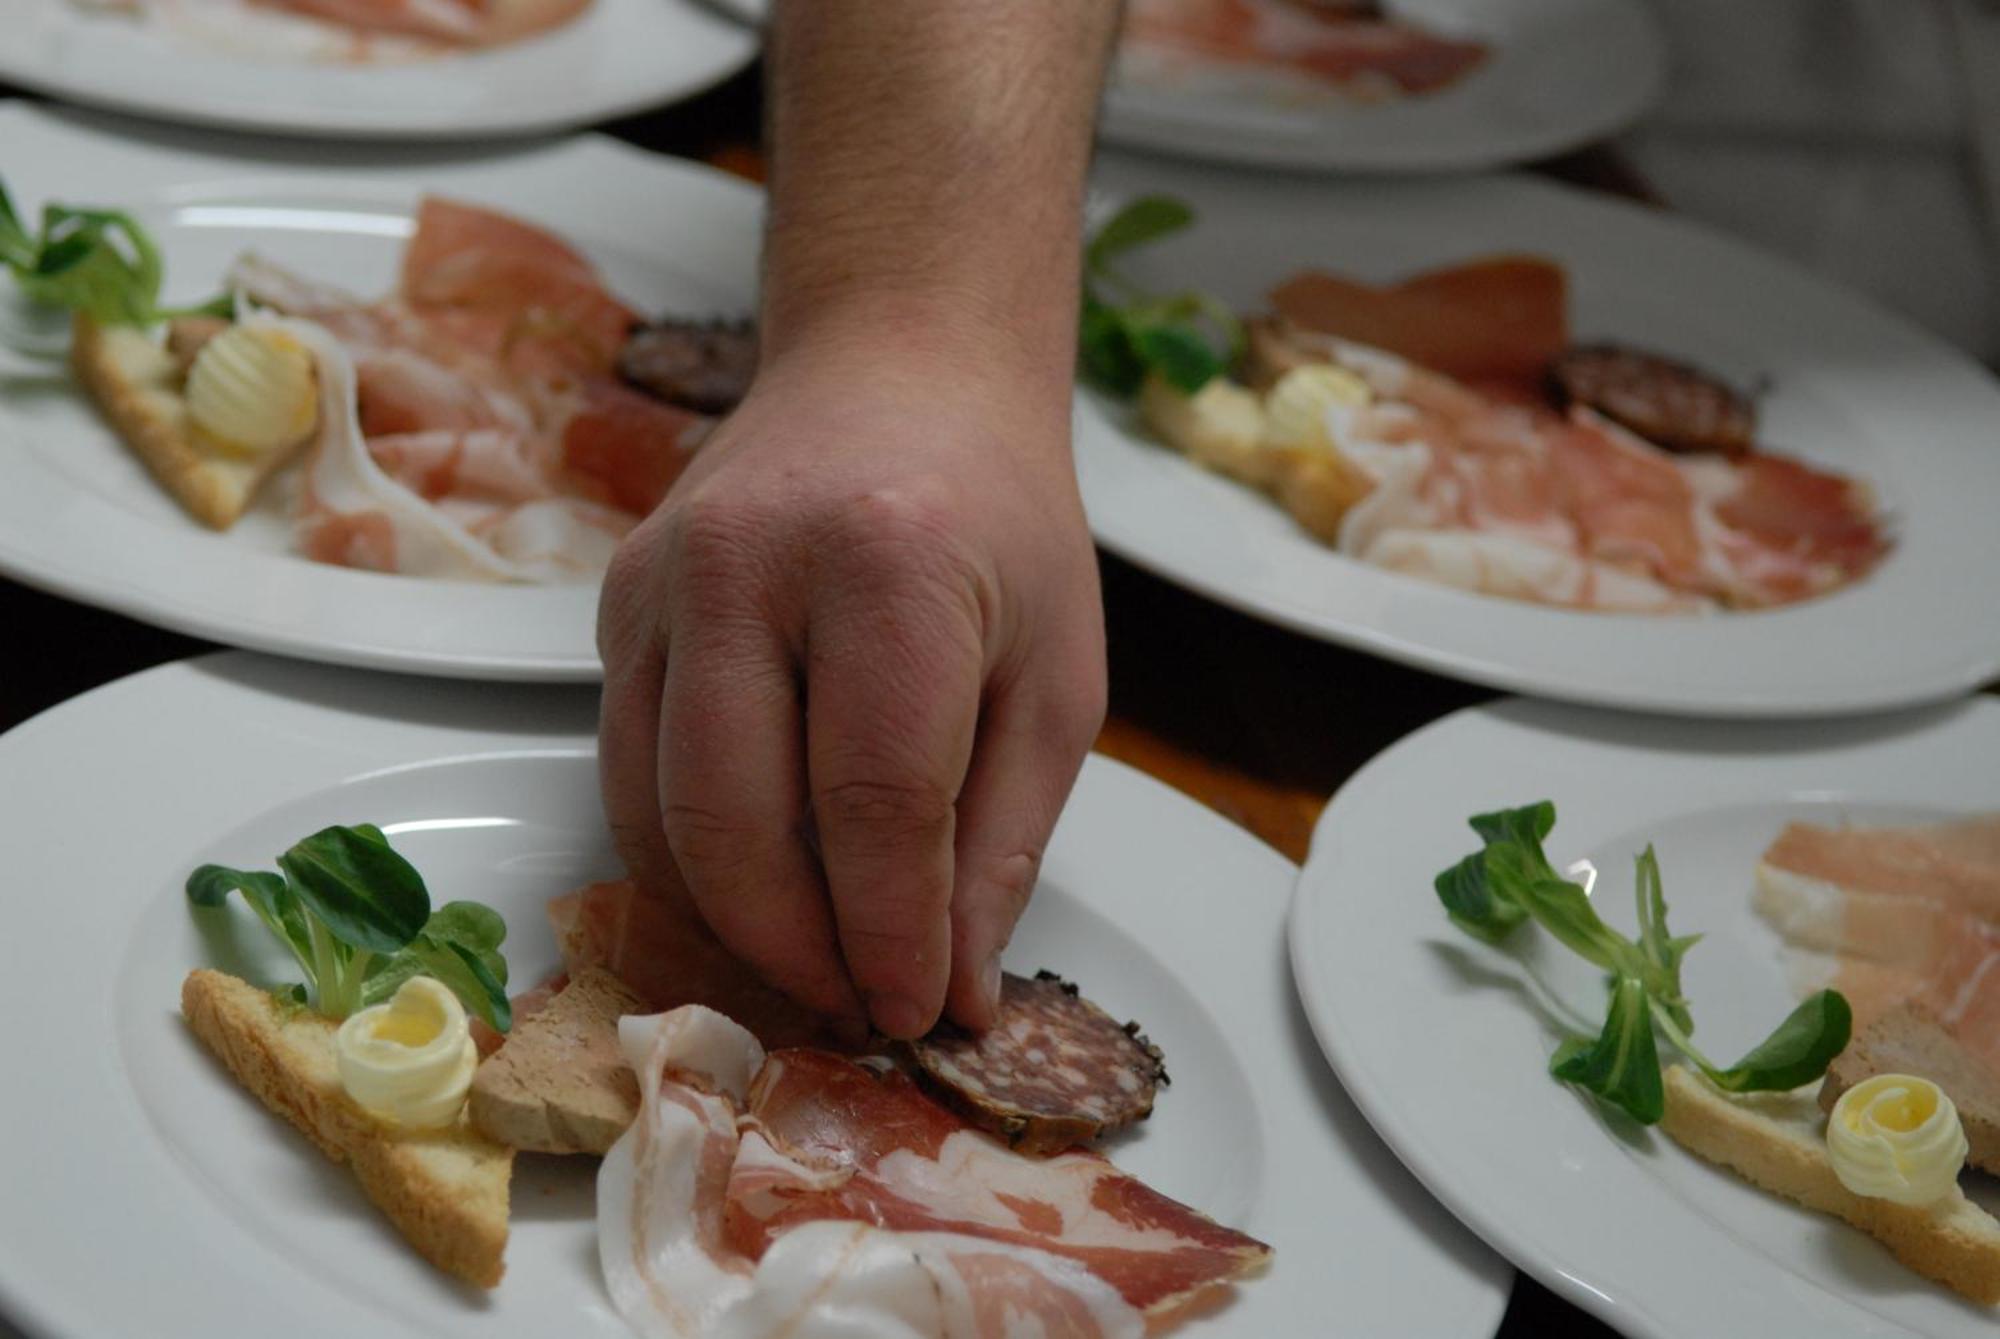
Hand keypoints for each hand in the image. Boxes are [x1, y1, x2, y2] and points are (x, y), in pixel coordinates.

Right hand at [598, 338, 1106, 1038]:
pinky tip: (756, 881)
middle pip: (733, 824)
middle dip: (794, 951)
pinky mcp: (615, 604)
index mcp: (888, 565)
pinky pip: (626, 771)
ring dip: (727, 922)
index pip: (873, 803)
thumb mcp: (1055, 675)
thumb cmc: (995, 515)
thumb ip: (1003, 840)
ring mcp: (661, 581)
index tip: (915, 1009)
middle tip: (856, 1003)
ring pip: (652, 814)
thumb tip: (952, 992)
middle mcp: (748, 563)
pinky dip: (684, 855)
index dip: (891, 935)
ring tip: (810, 962)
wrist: (896, 369)